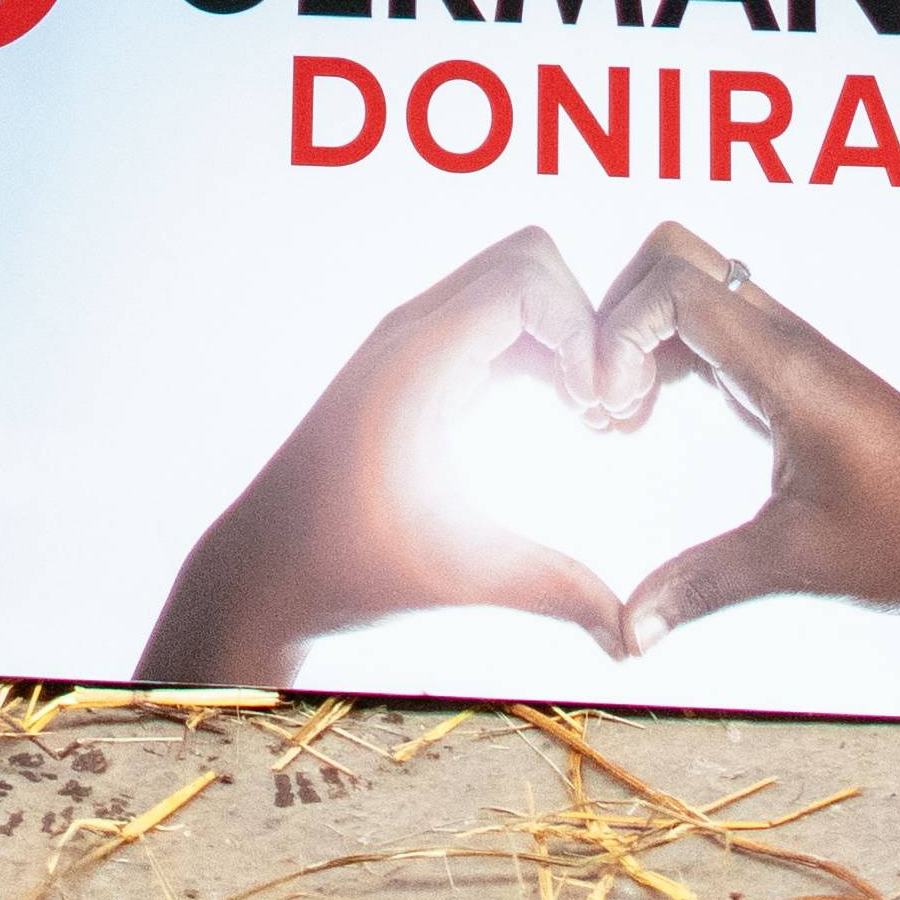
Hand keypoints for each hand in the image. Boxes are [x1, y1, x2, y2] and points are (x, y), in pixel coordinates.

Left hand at [134, 226, 626, 682]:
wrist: (264, 572)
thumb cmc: (351, 571)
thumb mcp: (463, 576)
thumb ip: (555, 592)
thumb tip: (635, 639)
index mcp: (420, 360)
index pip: (528, 274)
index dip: (583, 328)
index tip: (598, 411)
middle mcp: (413, 332)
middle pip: (529, 260)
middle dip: (583, 322)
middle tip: (603, 410)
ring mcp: (410, 342)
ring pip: (512, 286)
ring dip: (562, 336)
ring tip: (588, 419)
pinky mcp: (413, 365)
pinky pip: (492, 321)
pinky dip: (536, 352)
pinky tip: (556, 422)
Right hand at [596, 222, 899, 726]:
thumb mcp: (795, 562)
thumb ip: (701, 585)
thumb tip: (625, 635)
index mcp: (788, 366)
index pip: (677, 286)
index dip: (617, 332)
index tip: (607, 414)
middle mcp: (789, 342)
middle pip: (677, 257)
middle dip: (617, 314)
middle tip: (604, 403)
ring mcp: (794, 354)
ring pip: (695, 287)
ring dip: (640, 333)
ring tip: (619, 417)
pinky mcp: (795, 378)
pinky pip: (715, 327)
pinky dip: (668, 351)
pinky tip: (652, 415)